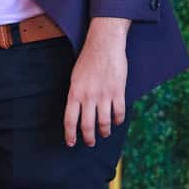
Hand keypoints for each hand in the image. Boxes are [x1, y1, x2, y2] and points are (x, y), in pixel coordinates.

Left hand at [64, 17, 129, 146]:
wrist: (104, 44)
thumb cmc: (87, 60)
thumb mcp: (75, 78)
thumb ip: (76, 95)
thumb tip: (77, 112)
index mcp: (75, 93)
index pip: (70, 120)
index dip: (70, 134)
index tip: (71, 143)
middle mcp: (88, 96)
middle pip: (87, 125)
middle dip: (88, 138)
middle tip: (90, 143)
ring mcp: (104, 95)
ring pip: (104, 122)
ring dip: (104, 131)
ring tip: (104, 134)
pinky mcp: (118, 91)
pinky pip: (119, 112)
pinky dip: (118, 120)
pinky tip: (117, 122)